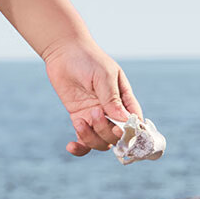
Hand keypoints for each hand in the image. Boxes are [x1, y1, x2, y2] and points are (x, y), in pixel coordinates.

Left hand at [42, 37, 143, 157]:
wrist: (64, 50)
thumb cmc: (88, 58)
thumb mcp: (103, 74)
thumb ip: (112, 97)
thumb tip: (124, 121)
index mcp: (125, 101)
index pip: (136, 125)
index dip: (131, 134)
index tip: (120, 132)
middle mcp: (112, 112)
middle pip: (117, 137)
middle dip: (106, 130)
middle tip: (94, 111)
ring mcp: (96, 117)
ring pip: (101, 142)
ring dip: (91, 138)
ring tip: (79, 121)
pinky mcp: (79, 118)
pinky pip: (83, 140)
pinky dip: (79, 148)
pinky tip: (71, 146)